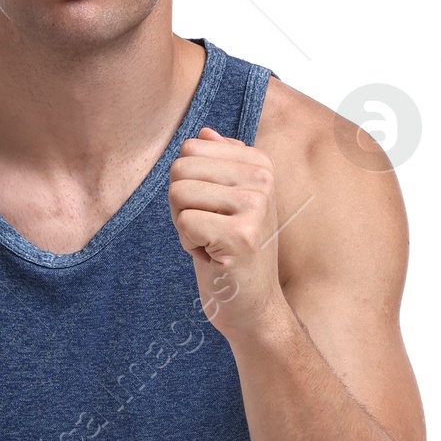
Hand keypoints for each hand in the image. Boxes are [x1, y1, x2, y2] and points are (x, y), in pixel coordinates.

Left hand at [168, 126, 287, 343]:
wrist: (253, 308)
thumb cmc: (233, 255)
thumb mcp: (229, 203)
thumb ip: (220, 165)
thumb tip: (204, 132)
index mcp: (260, 164)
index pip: (190, 148)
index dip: (188, 185)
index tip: (212, 212)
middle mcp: (262, 179)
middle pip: (180, 168)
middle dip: (181, 205)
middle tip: (208, 230)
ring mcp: (255, 206)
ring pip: (178, 194)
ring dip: (184, 226)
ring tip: (211, 243)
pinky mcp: (241, 235)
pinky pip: (185, 222)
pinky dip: (189, 245)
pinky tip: (213, 257)